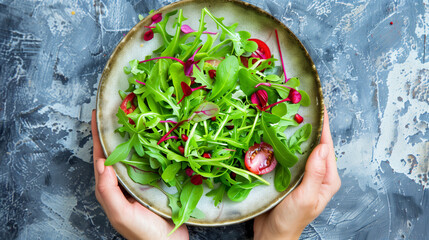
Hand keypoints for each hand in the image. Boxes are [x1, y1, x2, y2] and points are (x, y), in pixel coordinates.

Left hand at [91, 110, 188, 239]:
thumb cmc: (143, 233)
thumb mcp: (121, 214)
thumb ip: (108, 192)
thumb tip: (102, 163)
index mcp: (111, 188)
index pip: (101, 157)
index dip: (98, 136)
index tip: (98, 115)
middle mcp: (124, 181)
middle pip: (116, 151)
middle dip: (114, 131)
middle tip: (117, 110)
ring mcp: (140, 181)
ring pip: (134, 154)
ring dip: (133, 136)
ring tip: (135, 117)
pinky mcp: (156, 181)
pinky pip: (151, 160)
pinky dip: (150, 147)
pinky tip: (155, 137)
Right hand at [254, 106, 340, 239]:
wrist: (272, 233)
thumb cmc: (291, 219)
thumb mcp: (306, 197)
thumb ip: (316, 173)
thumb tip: (323, 146)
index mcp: (328, 178)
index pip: (327, 146)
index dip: (323, 126)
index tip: (318, 106)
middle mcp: (317, 173)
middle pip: (314, 144)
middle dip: (309, 125)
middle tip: (299, 105)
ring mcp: (302, 173)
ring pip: (299, 147)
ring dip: (294, 132)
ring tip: (287, 114)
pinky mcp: (288, 174)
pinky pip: (287, 154)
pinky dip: (283, 143)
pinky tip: (274, 134)